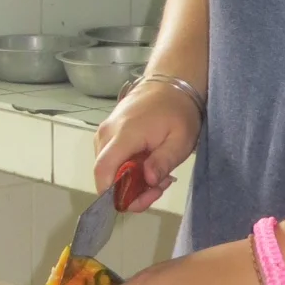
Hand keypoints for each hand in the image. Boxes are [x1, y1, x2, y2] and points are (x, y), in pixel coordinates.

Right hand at [93, 81, 201, 210]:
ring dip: (131, 181)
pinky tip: (149, 165)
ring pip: (108, 170)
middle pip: (105, 175)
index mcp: (124, 134)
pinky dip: (128, 170)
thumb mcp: (181, 139)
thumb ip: (163, 161)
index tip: (138, 201)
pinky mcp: (107, 134)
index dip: (112, 194)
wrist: (169, 83)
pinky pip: (111, 160)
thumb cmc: (178, 110)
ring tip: (158, 174)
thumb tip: (147, 180)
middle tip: (159, 186)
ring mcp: (104, 133)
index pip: (103, 170)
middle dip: (130, 191)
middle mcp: (106, 134)